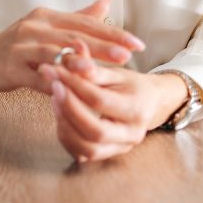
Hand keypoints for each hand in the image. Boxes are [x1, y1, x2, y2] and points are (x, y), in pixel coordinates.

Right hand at [0, 0, 143, 93]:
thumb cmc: (21, 42)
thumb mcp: (48, 26)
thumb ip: (79, 17)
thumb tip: (107, 1)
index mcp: (48, 16)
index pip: (85, 22)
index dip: (112, 33)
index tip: (136, 43)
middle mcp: (34, 27)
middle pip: (73, 36)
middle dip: (101, 46)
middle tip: (126, 55)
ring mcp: (21, 47)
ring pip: (52, 53)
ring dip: (75, 61)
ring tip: (97, 69)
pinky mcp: (11, 67)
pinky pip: (35, 75)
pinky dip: (52, 81)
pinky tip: (68, 89)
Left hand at [37, 50, 188, 162]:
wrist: (149, 104)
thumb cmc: (131, 85)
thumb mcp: (116, 73)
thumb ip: (93, 67)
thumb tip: (73, 47)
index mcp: (136, 109)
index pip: (99, 100)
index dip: (74, 85)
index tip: (55, 70)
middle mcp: (131, 134)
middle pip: (95, 131)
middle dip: (69, 109)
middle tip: (53, 86)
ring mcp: (120, 148)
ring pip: (88, 148)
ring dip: (65, 124)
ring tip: (55, 99)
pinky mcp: (107, 155)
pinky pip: (82, 154)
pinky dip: (66, 136)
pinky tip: (60, 115)